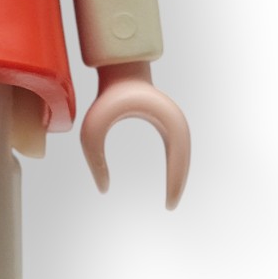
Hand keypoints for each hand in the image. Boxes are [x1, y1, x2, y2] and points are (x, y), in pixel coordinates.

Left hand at [79, 62, 190, 208]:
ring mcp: (174, 122)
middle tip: (170, 206)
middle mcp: (175, 122)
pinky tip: (169, 182)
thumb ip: (94, 160)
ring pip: (183, 155)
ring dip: (179, 175)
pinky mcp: (168, 124)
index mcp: (165, 121)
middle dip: (179, 183)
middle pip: (184, 159)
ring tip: (170, 199)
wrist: (120, 71)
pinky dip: (175, 166)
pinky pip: (177, 150)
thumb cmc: (106, 98)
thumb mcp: (93, 129)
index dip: (175, 182)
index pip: (178, 158)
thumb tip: (103, 189)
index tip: (169, 204)